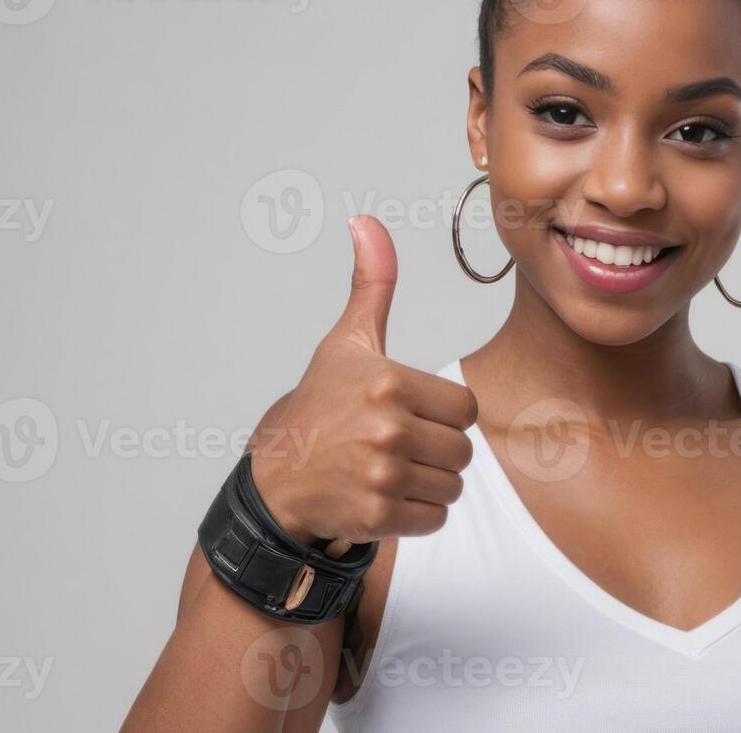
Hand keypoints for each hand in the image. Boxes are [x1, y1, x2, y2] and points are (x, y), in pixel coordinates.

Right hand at [250, 215, 478, 557]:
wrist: (276, 480)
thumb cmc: (319, 407)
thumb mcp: (347, 343)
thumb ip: (371, 284)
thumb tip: (365, 221)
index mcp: (389, 382)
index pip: (465, 408)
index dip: (442, 414)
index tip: (408, 413)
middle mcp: (386, 428)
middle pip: (462, 450)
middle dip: (437, 451)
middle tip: (396, 446)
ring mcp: (381, 475)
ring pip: (452, 485)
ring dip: (428, 484)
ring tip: (389, 470)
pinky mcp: (377, 516)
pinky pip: (434, 518)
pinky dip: (417, 514)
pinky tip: (384, 497)